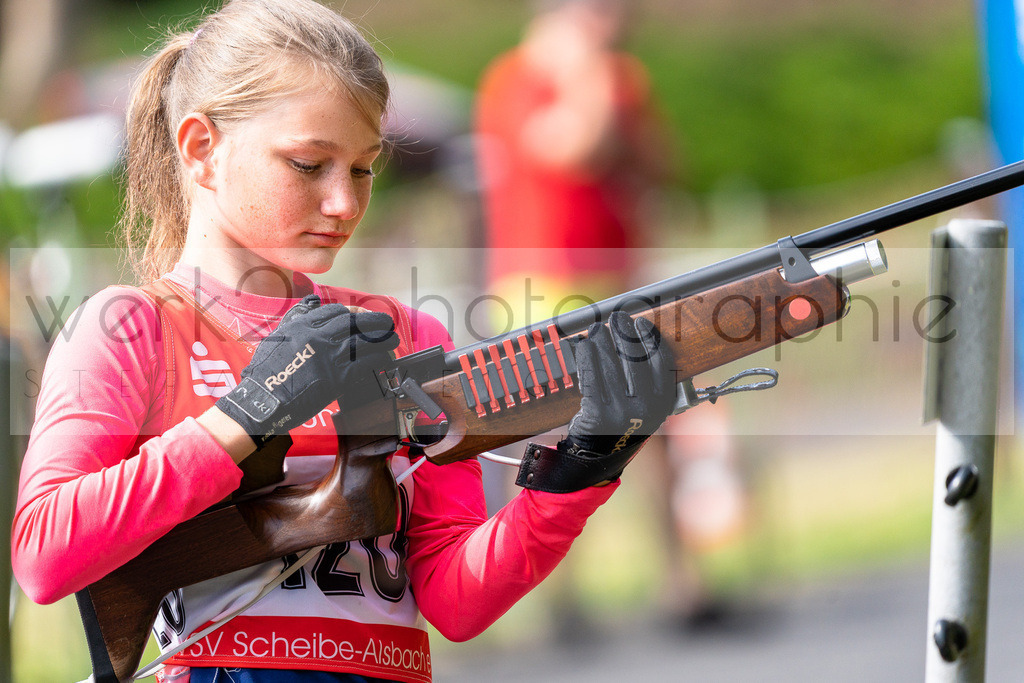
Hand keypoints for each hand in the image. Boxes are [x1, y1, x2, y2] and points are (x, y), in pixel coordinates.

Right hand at [215, 295, 398, 445]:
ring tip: (393, 340)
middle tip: (386, 323)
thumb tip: (313, 299)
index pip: (336, 311)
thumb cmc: (265, 372)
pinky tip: (385, 360)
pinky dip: (378, 360)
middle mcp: (318, 337)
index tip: (360, 318)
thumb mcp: (277, 336)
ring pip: (365, 342)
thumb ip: (297, 316)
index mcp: (303, 325)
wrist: (262, 399)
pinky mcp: (336, 378)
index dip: (353, 313)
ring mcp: (329, 357)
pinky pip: (365, 364)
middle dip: (375, 321)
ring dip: (383, 340)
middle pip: (355, 323)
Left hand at [517, 312, 675, 492]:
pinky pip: (590, 377)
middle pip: (635, 360)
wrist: (596, 458)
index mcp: (662, 405)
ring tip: (598, 328)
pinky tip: (584, 345)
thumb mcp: (643, 406)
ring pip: (611, 366)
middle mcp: (645, 410)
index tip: (641, 323)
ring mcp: (621, 414)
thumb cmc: (619, 423)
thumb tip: (638, 337)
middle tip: (618, 317)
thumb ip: (647, 380)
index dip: (651, 340)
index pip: (661, 363)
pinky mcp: (597, 416)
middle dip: (625, 334)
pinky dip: (586, 357)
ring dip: (603, 341)